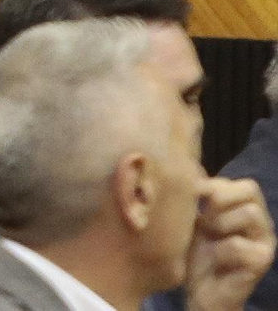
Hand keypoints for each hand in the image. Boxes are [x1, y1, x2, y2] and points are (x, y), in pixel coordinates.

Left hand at [185, 176, 274, 310]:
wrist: (200, 291)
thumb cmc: (194, 253)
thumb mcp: (191, 219)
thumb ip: (196, 195)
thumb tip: (190, 164)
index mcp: (245, 209)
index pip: (240, 182)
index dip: (213, 185)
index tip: (194, 199)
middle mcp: (261, 222)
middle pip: (250, 189)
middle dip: (220, 200)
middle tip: (205, 221)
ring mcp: (266, 242)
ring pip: (250, 213)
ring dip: (220, 224)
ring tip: (210, 238)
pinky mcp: (263, 262)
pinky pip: (240, 245)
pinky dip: (220, 251)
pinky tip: (215, 260)